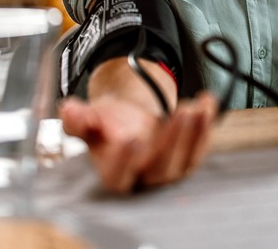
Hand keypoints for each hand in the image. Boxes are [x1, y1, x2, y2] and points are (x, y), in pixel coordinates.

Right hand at [59, 56, 217, 192]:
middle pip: (161, 168)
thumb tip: (69, 110)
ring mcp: (169, 170)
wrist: (128, 121)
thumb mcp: (89, 119)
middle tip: (181, 111)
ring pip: (186, 160)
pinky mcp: (188, 158)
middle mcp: (144, 177)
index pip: (119, 176)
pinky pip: (201, 146)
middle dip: (173, 140)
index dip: (125, 160)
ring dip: (195, 132)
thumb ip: (78, 118)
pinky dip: (207, 124)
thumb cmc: (107, 124)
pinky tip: (208, 101)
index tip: (130, 137)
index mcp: (114, 173)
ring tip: (197, 106)